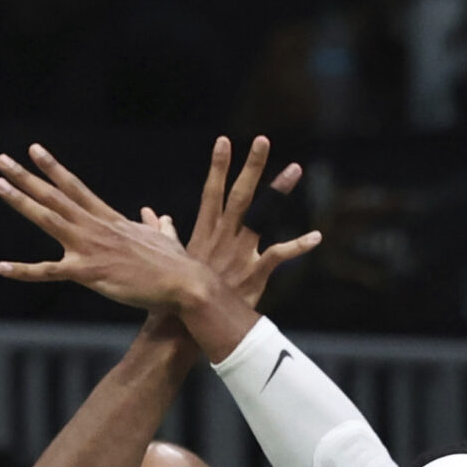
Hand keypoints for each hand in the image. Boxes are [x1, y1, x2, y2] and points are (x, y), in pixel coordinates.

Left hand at [0, 144, 218, 312]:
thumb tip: (159, 216)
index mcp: (110, 220)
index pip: (75, 187)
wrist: (185, 282)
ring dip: (22, 201)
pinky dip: (24, 271)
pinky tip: (2, 268)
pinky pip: (50, 272)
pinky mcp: (89, 272)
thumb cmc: (176, 265)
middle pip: (55, 196)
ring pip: (48, 219)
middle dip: (27, 176)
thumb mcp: (166, 239)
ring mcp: (90, 247)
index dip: (53, 169)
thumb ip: (158, 226)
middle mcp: (96, 227)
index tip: (34, 151)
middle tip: (2, 160)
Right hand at [173, 135, 317, 311]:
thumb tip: (149, 212)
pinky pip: (279, 256)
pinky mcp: (254, 273)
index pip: (212, 192)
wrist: (185, 327)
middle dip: (251, 166)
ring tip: (294, 167)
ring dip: (278, 190)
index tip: (224, 141)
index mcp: (205, 233)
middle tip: (262, 140)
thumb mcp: (168, 258)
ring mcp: (240, 253)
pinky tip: (317, 236)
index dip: (218, 166)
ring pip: (262, 214)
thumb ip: (163, 232)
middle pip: (240, 194)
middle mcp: (224, 237)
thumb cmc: (175, 296)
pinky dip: (298, 246)